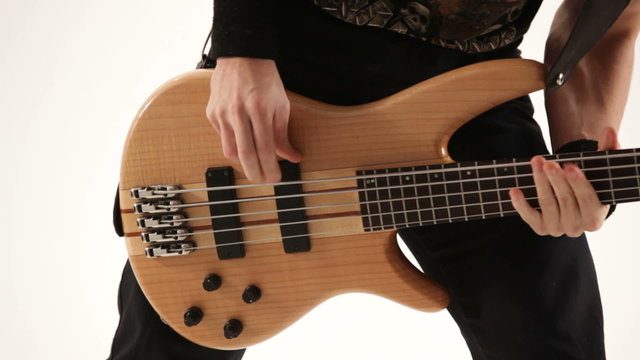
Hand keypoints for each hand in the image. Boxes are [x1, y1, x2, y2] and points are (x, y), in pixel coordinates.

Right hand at [206, 57, 301, 182]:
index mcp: (259, 109)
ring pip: (230, 150)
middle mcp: (237, 112)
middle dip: (255, 173)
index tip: (276, 178)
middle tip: (263, 181)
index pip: (264, 148)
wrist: (241, 56)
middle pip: (245, 155)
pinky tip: (243, 139)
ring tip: (255, 163)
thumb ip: (283, 134)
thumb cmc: (265, 79)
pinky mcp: (212, 113)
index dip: (270, 167)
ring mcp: (222, 113)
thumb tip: (292, 157)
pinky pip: (223, 137)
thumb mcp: (281, 104)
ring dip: (244, 161)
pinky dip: (234, 143)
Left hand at [509, 127, 619, 237]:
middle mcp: (577, 227)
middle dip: (556, 179)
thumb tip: (609, 131)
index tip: (569, 166)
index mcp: (595, 217)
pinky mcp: (540, 228)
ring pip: (547, 203)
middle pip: (566, 200)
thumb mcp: (600, 169)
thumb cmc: (588, 182)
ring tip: (536, 162)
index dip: (579, 183)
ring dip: (539, 182)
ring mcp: (557, 229)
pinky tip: (514, 190)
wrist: (571, 200)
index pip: (588, 200)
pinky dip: (520, 204)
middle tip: (548, 162)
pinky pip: (529, 216)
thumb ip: (608, 150)